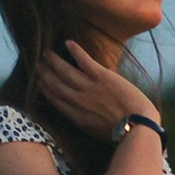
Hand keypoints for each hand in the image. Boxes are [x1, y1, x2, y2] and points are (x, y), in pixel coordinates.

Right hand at [40, 40, 159, 139]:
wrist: (137, 126)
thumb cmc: (122, 132)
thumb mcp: (96, 132)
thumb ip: (85, 121)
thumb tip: (80, 114)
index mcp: (76, 116)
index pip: (55, 100)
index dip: (44, 89)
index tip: (38, 81)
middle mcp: (78, 101)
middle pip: (55, 84)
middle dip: (44, 74)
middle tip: (37, 65)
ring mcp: (89, 88)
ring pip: (65, 71)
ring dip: (54, 60)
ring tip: (46, 53)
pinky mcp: (102, 77)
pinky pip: (83, 60)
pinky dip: (75, 50)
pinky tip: (68, 42)